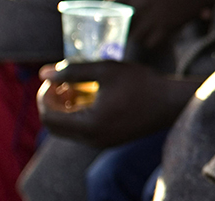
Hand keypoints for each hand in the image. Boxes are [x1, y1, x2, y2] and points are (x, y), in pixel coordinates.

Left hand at [37, 61, 200, 147]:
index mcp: (88, 126)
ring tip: (77, 86)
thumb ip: (73, 70)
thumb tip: (44, 73)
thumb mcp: (106, 70)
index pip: (48, 117)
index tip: (54, 78)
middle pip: (55, 126)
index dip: (44, 96)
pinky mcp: (109, 140)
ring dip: (66, 108)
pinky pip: (83, 130)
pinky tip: (92, 95)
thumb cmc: (141, 83)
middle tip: (63, 81)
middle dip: (53, 102)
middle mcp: (91, 140)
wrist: (170, 102)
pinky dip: (79, 113)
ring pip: (68, 129)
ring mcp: (100, 143)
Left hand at [107, 0, 214, 48]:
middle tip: (121, 30)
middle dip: (120, 28)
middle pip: (122, 23)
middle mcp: (144, 2)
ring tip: (140, 31)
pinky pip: (151, 42)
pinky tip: (154, 34)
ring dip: (136, 35)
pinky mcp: (169, 26)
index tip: (106, 19)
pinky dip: (150, 41)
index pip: (112, 5)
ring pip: (135, 36)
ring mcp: (157, 16)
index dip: (107, 14)